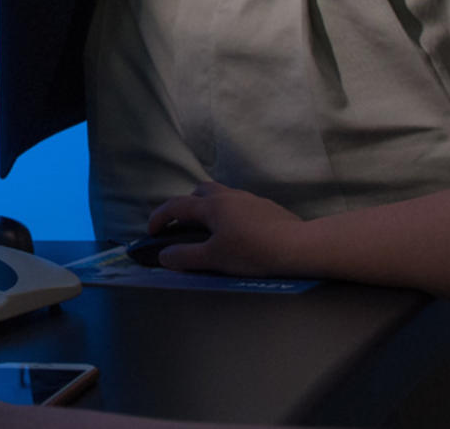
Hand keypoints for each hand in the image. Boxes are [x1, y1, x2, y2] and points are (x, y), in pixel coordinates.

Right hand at [144, 183, 308, 276]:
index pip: (176, 205)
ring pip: (223, 196)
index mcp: (211, 205)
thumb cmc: (253, 251)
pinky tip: (240, 235)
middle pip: (200, 190)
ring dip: (211, 209)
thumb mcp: (214, 259)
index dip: (159, 217)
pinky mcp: (268, 208)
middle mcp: (229, 196)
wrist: (298, 246)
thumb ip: (186, 256)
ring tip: (212, 232)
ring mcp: (250, 199)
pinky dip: (231, 216)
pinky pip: (241, 206)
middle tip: (184, 226)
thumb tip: (164, 256)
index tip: (151, 231)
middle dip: (187, 205)